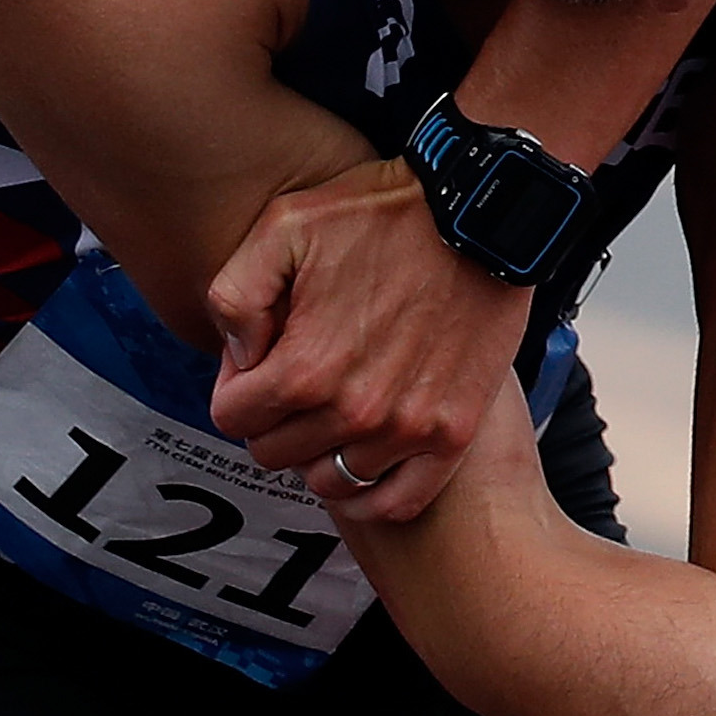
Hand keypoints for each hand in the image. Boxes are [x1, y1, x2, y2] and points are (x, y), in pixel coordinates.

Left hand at [206, 157, 532, 523]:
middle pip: (275, 453)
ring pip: (330, 480)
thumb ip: (235, 295)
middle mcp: (354, 413)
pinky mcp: (453, 432)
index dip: (237, 383)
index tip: (262, 355)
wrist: (483, 214)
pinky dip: (372, 494)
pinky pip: (397, 501)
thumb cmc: (383, 214)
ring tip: (334, 407)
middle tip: (300, 373)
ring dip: (320, 450)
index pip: (232, 417)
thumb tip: (238, 355)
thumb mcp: (284, 226)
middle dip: (273, 417)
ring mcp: (408, 429)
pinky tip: (364, 459)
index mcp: (305, 369)